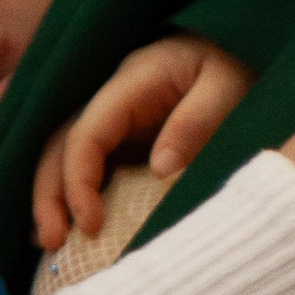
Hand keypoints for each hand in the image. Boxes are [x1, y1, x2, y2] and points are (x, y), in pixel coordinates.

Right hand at [32, 34, 254, 251]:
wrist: (242, 50)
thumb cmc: (235, 65)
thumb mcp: (227, 86)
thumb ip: (195, 122)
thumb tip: (161, 169)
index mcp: (133, 80)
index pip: (87, 131)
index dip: (78, 179)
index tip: (91, 223)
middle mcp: (113, 99)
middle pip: (61, 145)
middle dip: (51, 194)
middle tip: (52, 242)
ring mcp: (115, 119)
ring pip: (66, 158)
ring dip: (56, 199)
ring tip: (53, 244)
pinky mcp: (124, 138)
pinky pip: (90, 167)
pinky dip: (76, 196)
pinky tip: (73, 230)